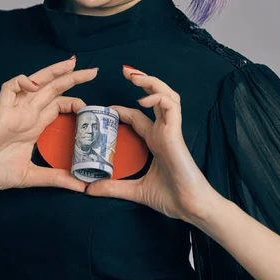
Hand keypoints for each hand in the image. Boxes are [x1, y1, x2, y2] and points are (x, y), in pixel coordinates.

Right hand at [0, 57, 97, 194]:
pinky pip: (8, 89)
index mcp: (34, 126)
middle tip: (93, 71)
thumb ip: (56, 179)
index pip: (58, 104)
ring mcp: (14, 111)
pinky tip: (34, 85)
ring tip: (71, 64)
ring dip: (53, 72)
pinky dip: (20, 82)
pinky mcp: (0, 113)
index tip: (91, 108)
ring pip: (35, 82)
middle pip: (53, 89)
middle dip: (72, 77)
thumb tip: (82, 187)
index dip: (74, 101)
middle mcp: (27, 114)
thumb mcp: (32, 176)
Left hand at [80, 65, 218, 221]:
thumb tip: (89, 190)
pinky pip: (170, 107)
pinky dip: (158, 98)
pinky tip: (143, 100)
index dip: (123, 109)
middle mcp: (163, 131)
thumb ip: (114, 188)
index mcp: (156, 140)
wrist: (191, 208)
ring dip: (151, 82)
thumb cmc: (172, 197)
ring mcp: (171, 130)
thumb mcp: (136, 190)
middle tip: (125, 71)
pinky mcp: (176, 133)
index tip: (106, 108)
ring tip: (134, 76)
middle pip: (156, 96)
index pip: (138, 116)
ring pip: (166, 95)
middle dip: (142, 80)